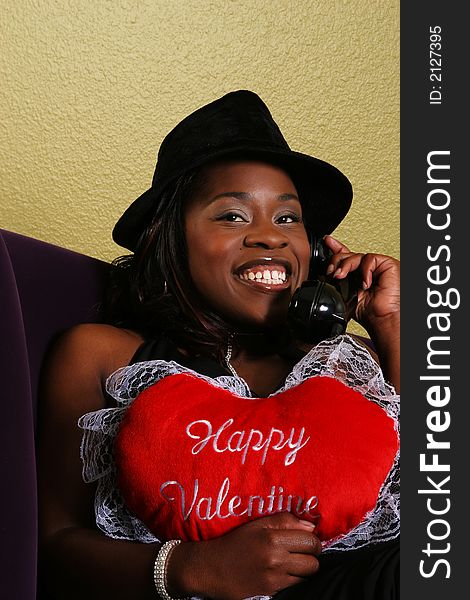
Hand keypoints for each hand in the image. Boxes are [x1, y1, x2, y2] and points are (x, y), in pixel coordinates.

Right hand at [166, 512, 320, 599]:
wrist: (211, 568)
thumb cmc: (235, 542)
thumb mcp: (257, 525)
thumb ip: (285, 521)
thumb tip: (311, 527)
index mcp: (272, 536)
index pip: (311, 540)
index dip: (313, 541)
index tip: (307, 541)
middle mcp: (275, 557)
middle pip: (313, 561)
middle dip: (311, 557)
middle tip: (301, 554)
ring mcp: (273, 577)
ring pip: (307, 576)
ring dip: (303, 571)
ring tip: (292, 564)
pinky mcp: (270, 591)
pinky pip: (294, 586)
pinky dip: (293, 580)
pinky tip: (282, 574)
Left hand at [323, 235, 399, 332]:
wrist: (381, 318)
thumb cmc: (369, 313)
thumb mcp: (345, 297)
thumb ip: (337, 284)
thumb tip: (323, 276)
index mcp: (357, 275)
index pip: (346, 257)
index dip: (336, 248)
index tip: (327, 241)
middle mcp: (367, 270)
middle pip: (348, 255)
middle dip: (336, 261)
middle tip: (331, 273)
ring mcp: (377, 266)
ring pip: (356, 256)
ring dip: (345, 265)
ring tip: (341, 277)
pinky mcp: (387, 264)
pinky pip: (370, 259)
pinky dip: (364, 270)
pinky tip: (365, 283)